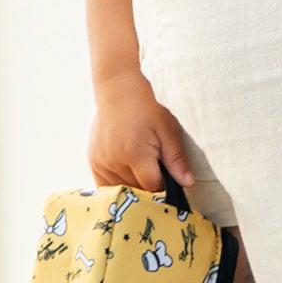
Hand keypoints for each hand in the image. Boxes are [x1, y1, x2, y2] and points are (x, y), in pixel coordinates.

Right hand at [88, 73, 196, 192]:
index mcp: (136, 155)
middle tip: (156, 171)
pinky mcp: (93, 161)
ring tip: (141, 168)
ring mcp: (101, 162)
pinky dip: (118, 186)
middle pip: (137, 189)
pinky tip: (127, 176)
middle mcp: (115, 161)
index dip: (164, 185)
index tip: (169, 178)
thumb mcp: (168, 131)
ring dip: (134, 186)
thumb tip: (188, 184)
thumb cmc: (147, 110)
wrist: (119, 93)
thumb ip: (176, 160)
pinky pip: (105, 185)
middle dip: (149, 186)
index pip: (153, 187)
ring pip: (122, 189)